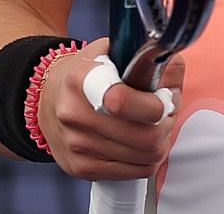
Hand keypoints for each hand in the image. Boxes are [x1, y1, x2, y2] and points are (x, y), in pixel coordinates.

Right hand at [37, 37, 185, 180]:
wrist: (50, 97)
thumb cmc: (90, 72)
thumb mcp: (114, 51)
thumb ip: (148, 58)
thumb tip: (173, 73)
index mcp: (84, 78)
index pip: (121, 101)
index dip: (151, 105)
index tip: (163, 98)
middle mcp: (75, 114)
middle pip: (145, 136)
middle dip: (166, 125)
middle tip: (165, 113)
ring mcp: (76, 144)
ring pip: (144, 157)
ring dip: (160, 142)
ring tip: (152, 125)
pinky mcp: (80, 167)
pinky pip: (133, 173)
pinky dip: (146, 159)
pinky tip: (140, 143)